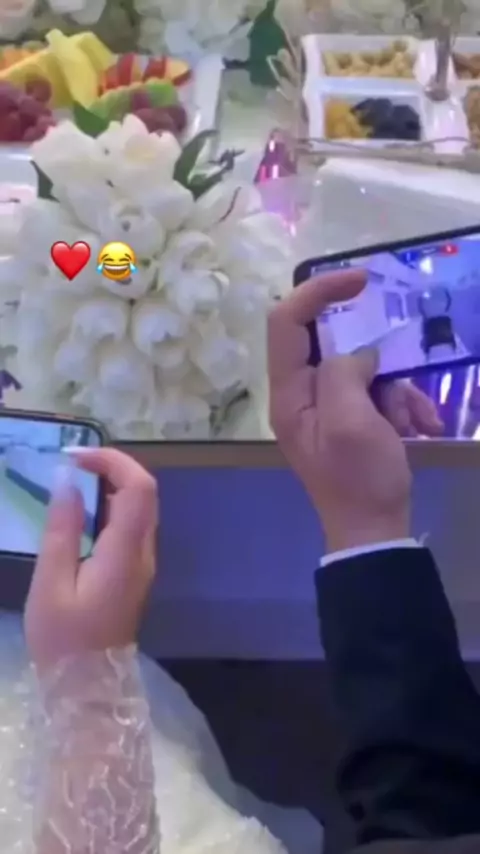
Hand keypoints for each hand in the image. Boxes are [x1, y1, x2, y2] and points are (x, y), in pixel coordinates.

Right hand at [25, 448, 157, 671]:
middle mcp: (144, 553)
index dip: (113, 461)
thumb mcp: (51, 584)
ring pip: (140, 510)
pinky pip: (131, 529)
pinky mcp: (135, 575)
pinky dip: (111, 509)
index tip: (75, 457)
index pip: (139, 488)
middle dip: (113, 469)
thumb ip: (62, 530)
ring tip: (72, 485)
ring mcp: (143, 565)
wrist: (89, 691)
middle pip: (145, 494)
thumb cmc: (64, 641)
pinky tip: (82, 515)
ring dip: (112, 488)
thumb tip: (68, 482)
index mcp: (126, 553)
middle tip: (72, 467)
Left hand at [268, 270, 442, 552]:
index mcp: (289, 392)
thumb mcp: (350, 422)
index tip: (360, 280)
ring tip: (415, 422)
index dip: (317, 291)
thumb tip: (358, 356)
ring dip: (397, 388)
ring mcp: (329, 406)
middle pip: (331, 343)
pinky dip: (403, 405)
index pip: (286, 322)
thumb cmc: (358, 479)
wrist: (374, 531)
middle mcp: (302, 393)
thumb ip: (345, 374)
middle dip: (375, 358)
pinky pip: (379, 392)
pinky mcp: (354, 418)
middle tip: (398, 378)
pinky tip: (422, 428)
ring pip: (364, 368)